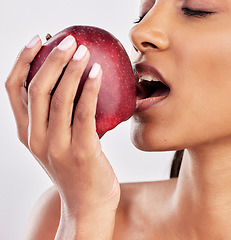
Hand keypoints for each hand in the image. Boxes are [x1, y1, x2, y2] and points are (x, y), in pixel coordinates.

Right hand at [6, 35, 119, 238]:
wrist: (87, 205)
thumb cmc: (77, 171)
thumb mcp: (57, 144)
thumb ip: (58, 119)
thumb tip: (75, 85)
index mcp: (26, 133)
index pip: (14, 90)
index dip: (22, 60)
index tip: (37, 40)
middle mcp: (36, 138)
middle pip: (36, 89)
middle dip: (50, 59)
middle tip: (67, 40)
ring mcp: (56, 147)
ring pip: (59, 98)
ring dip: (71, 70)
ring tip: (83, 50)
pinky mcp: (81, 152)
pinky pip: (84, 113)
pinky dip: (89, 89)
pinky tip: (97, 73)